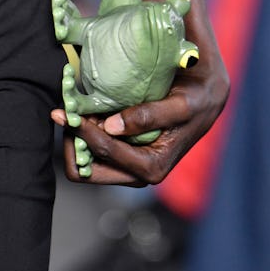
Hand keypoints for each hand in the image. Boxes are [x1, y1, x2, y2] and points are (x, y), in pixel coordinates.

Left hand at [51, 55, 228, 185]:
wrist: (205, 96)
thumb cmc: (195, 99)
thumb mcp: (180, 105)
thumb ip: (149, 116)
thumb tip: (112, 127)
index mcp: (152, 167)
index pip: (103, 154)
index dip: (81, 132)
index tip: (64, 110)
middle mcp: (137, 174)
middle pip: (84, 170)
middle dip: (72, 141)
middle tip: (66, 111)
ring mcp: (127, 166)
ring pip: (83, 163)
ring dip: (74, 137)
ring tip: (74, 108)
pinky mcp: (121, 155)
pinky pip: (89, 151)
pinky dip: (82, 133)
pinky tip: (83, 110)